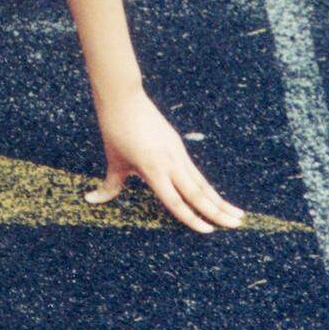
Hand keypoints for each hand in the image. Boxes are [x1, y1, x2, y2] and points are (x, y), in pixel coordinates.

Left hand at [86, 88, 244, 233]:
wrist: (124, 98)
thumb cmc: (115, 130)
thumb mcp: (113, 160)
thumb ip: (109, 186)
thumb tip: (90, 200)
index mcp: (153, 169)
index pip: (176, 201)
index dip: (191, 218)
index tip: (208, 231)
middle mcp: (170, 163)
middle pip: (198, 193)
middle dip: (218, 211)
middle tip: (237, 225)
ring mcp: (177, 153)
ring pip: (202, 183)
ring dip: (219, 200)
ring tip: (238, 214)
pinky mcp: (178, 145)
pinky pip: (195, 172)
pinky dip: (207, 186)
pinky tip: (216, 196)